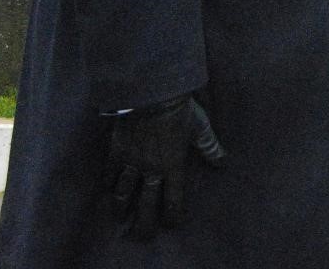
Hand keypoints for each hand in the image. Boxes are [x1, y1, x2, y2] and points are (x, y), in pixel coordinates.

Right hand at [108, 96, 226, 238]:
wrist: (152, 95)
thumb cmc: (180, 110)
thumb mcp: (200, 127)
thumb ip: (209, 146)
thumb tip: (222, 161)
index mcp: (174, 166)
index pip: (173, 199)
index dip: (173, 214)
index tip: (172, 224)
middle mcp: (152, 170)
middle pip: (146, 203)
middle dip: (144, 221)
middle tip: (142, 234)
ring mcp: (132, 163)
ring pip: (123, 193)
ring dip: (121, 207)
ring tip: (119, 216)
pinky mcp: (116, 152)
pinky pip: (109, 173)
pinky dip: (108, 182)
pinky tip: (106, 189)